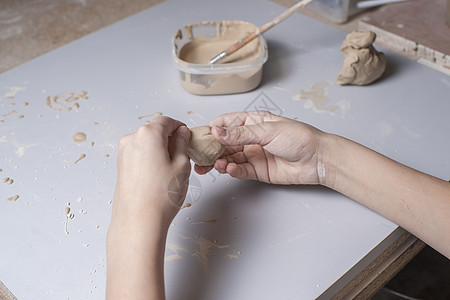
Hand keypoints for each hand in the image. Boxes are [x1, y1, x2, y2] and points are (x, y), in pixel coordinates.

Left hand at [106, 117, 190, 299]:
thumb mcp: (182, 165)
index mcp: (148, 134)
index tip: (187, 135)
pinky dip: (150, 159)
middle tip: (184, 154)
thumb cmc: (161, 196)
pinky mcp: (121, 167)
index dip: (179, 127)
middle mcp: (132, 140)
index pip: (166, 121)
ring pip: (146, 144)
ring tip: (172, 169)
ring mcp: (123, 154)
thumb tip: (181, 134)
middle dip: (169, 139)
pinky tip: (160, 175)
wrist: (138, 221)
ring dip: (159, 149)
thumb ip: (182, 144)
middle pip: (154, 131)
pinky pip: (139, 155)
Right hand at [195, 111, 324, 184]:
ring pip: (230, 158)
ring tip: (213, 165)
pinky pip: (240, 170)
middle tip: (199, 156)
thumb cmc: (300, 138)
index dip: (212, 129)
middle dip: (211, 149)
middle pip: (224, 143)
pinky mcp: (258, 171)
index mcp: (253, 121)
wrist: (318, 160)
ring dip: (220, 161)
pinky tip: (228, 169)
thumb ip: (240, 133)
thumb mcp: (267, 130)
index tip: (200, 136)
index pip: (226, 123)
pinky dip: (232, 170)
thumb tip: (217, 131)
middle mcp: (251, 138)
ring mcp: (253, 155)